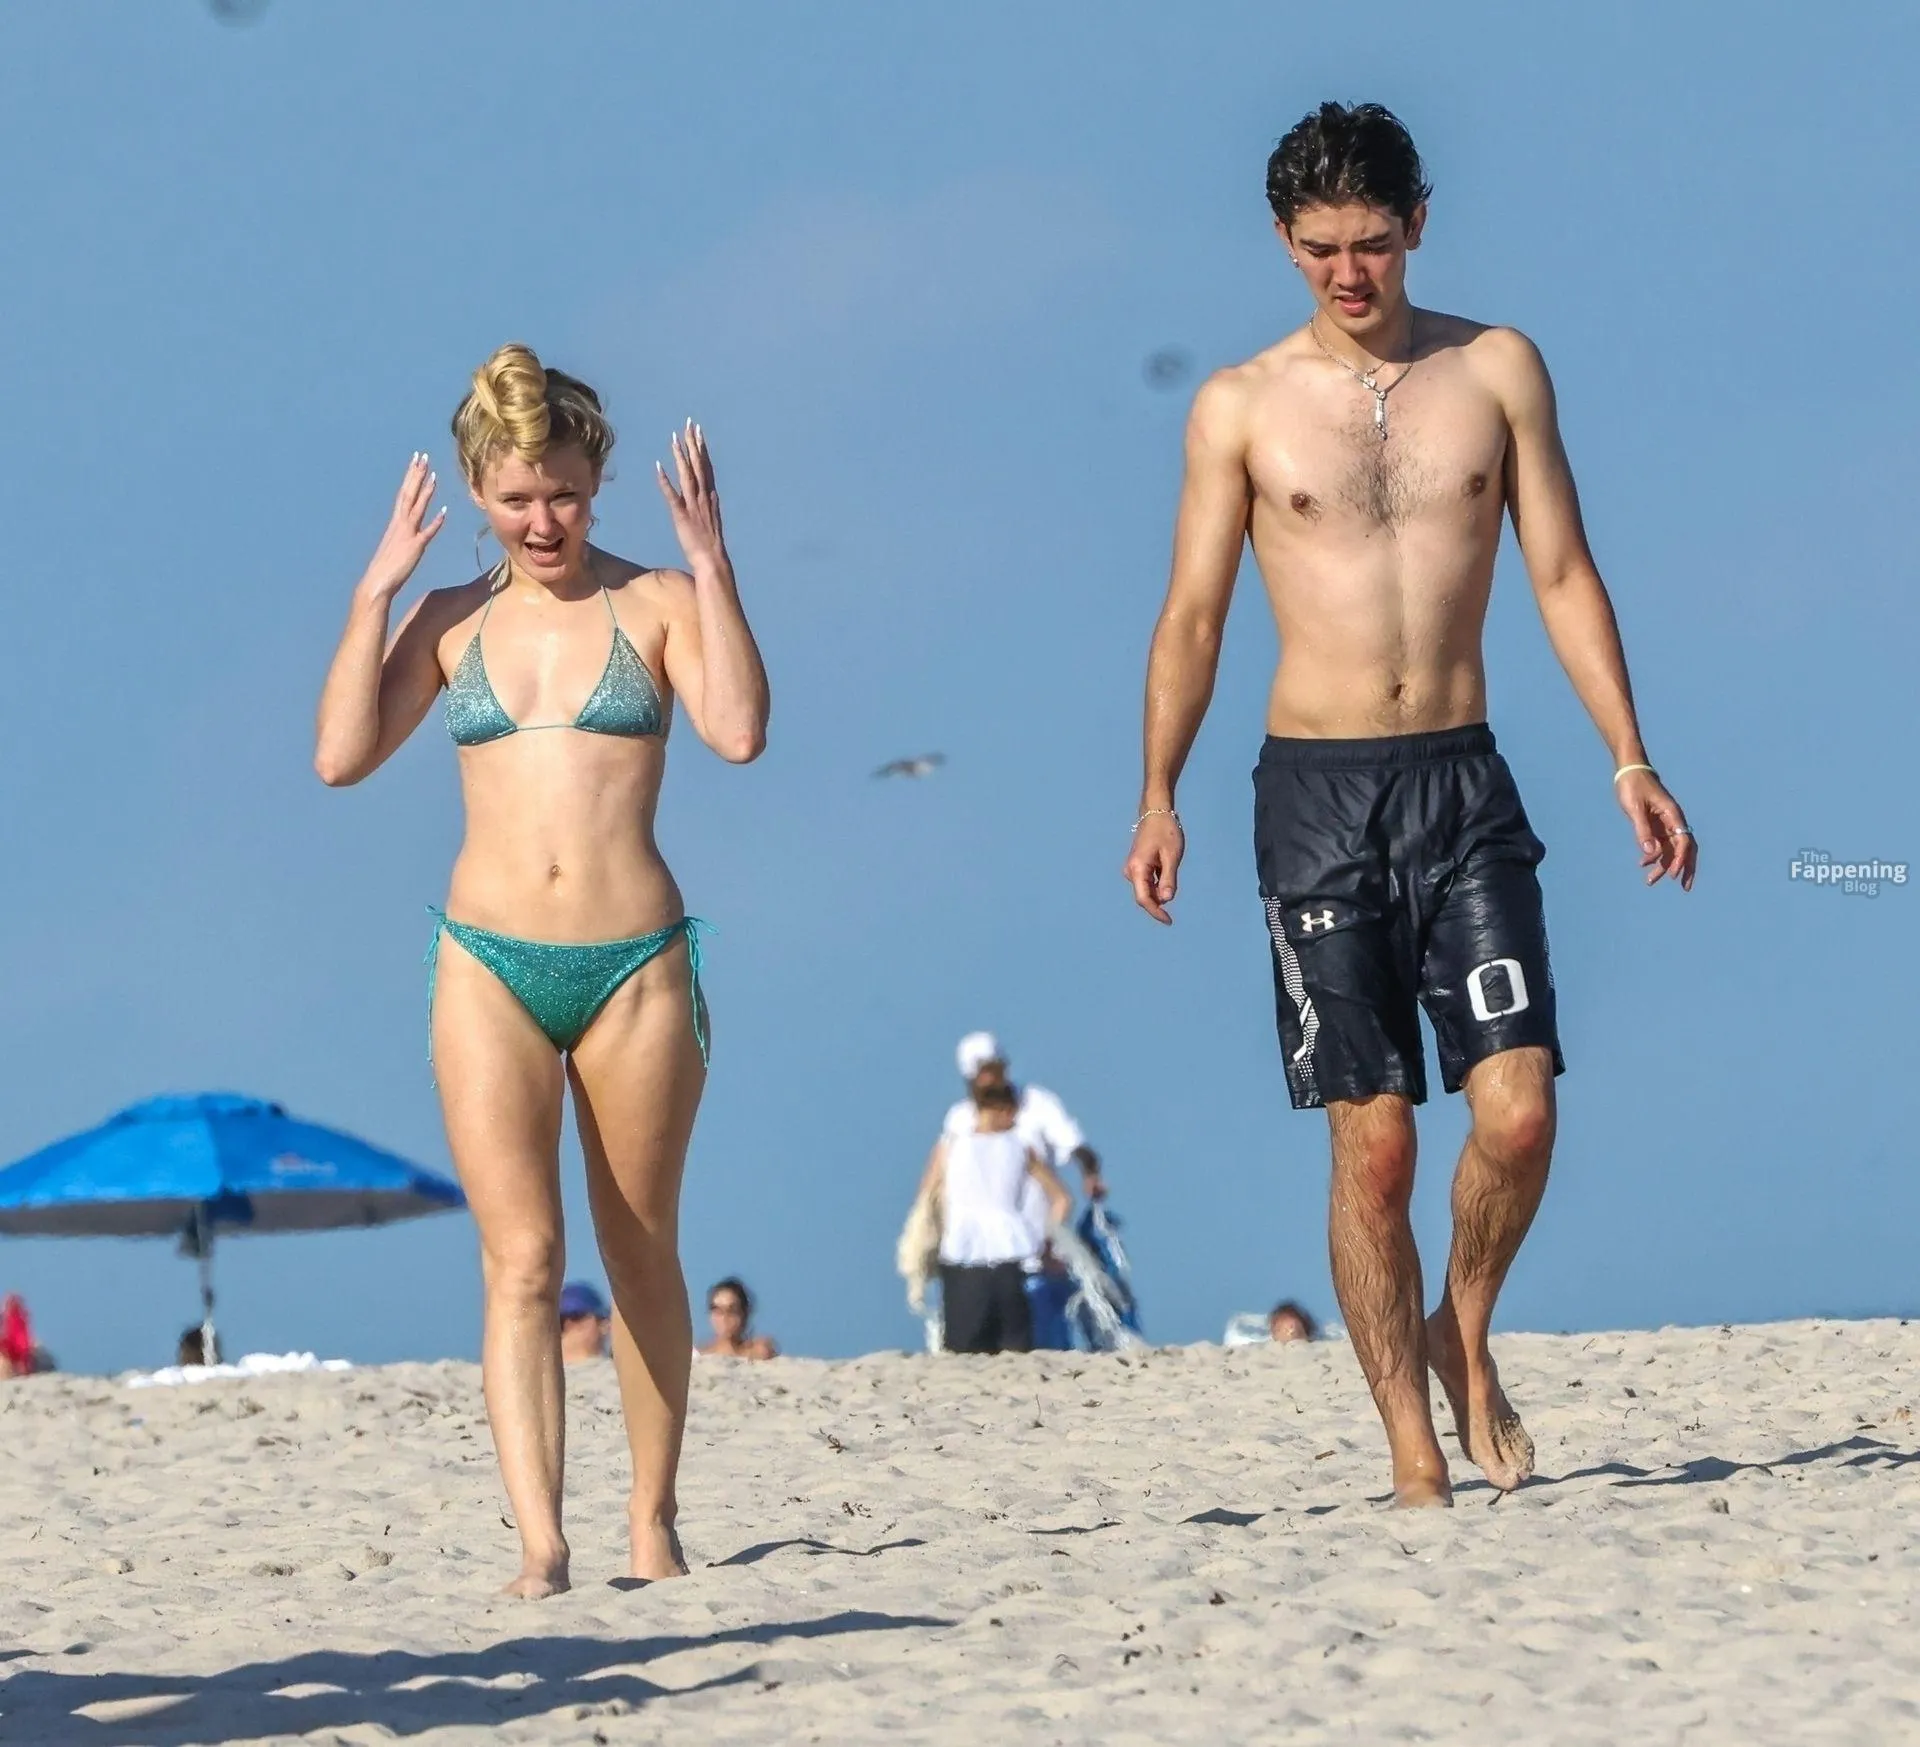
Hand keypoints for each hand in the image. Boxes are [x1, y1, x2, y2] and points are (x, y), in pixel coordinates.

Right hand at [357, 453, 445, 604]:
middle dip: (416, 474)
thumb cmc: (386, 569)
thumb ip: (405, 537)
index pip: (404, 494)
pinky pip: (426, 532)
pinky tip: (444, 510)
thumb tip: (413, 533)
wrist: (377, 583)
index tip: (416, 461)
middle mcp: (400, 524)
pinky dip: (435, 521)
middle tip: (422, 456)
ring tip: (433, 474)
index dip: (411, 477)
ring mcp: (407, 534)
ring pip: (416, 508)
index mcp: (395, 523)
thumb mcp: (397, 547)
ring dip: (425, 491)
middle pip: (408, 494)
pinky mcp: (414, 547)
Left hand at [654, 419, 727, 571]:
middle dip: (693, 444)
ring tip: (675, 438)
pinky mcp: (682, 516)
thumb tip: (710, 494)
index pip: (705, 466)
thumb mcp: (711, 519)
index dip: (701, 448)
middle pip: (698, 465)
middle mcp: (703, 497)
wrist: (712, 561)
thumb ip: (709, 504)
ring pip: (687, 476)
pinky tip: (658, 467)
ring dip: (681, 456)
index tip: (698, 431)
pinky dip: (665, 481)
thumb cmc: (710, 545)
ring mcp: (693, 506)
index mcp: (710, 497)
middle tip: (689, 424)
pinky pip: (672, 496)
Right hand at [1123, 813, 1184, 922]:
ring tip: (1171, 867)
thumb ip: (1168, 879)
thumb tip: (1166, 900)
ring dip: (1160, 890)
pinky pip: (1147, 882)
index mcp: (1137, 869)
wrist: (1155, 812)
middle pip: (1145, 896)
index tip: (1169, 921)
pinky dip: (1158, 884)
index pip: (1144, 899)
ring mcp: (1132, 869)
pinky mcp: (1137, 866)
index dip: (1156, 912)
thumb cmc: (1165, 832)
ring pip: (1147, 889)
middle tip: (1176, 890)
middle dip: (1159, 902)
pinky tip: (1166, 868)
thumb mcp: (1171, 856)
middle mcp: (1131, 871)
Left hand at [1617, 769, 1696, 889]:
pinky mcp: (1657, 824)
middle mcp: (1673, 820)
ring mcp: (1666, 823)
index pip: (1683, 841)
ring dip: (1664, 865)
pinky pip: (1660, 844)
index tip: (1673, 875)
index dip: (1681, 859)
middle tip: (1685, 888)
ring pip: (1671, 849)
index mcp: (1673, 814)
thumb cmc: (1633, 786)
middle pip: (1685, 848)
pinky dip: (1654, 856)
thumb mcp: (1634, 808)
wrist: (1629, 771)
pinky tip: (1643, 865)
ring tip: (1651, 882)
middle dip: (1686, 868)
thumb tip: (1650, 853)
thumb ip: (1642, 830)